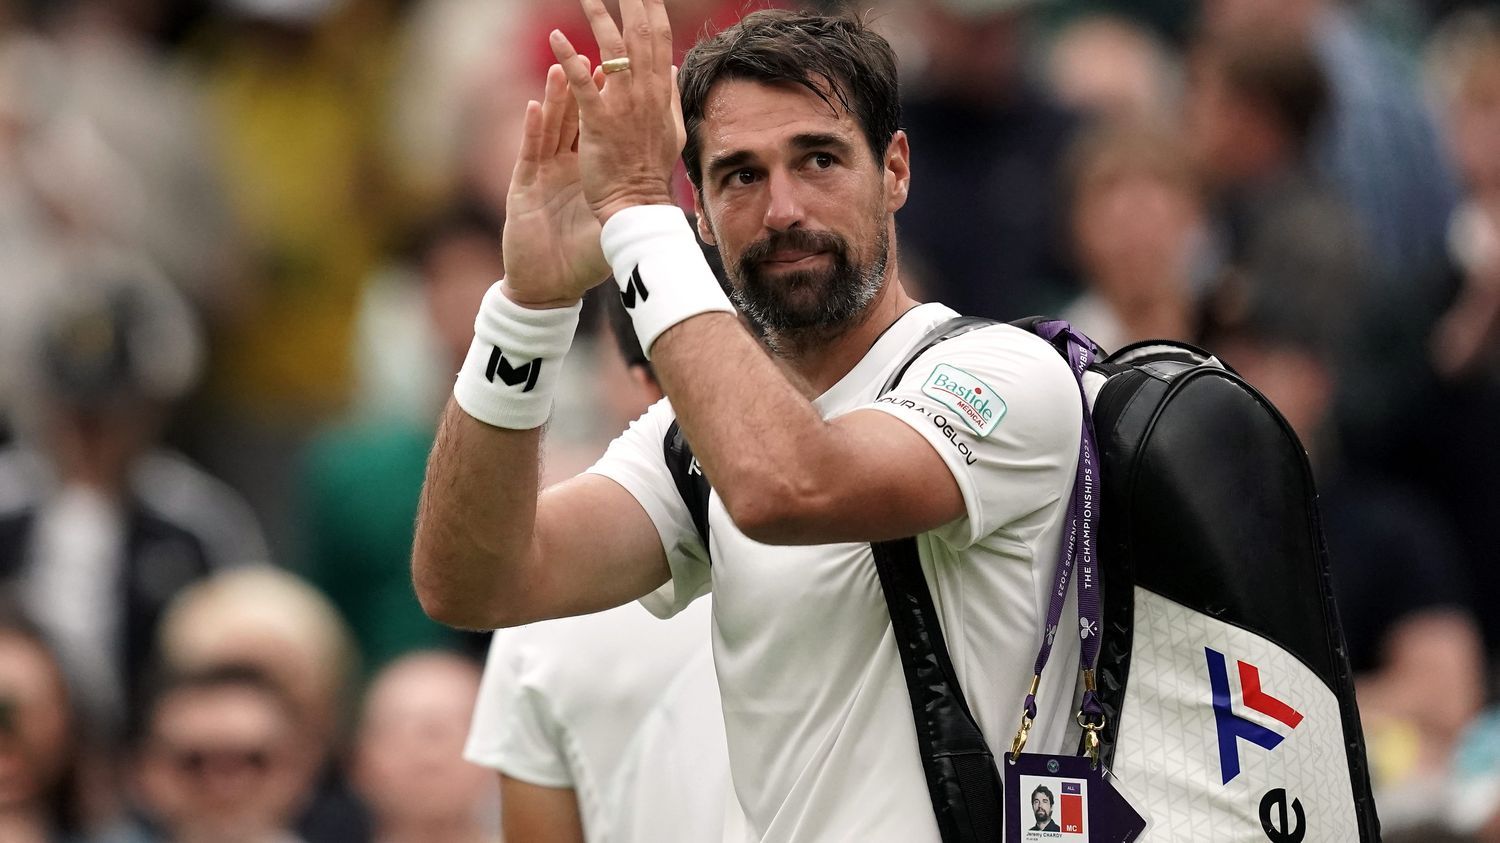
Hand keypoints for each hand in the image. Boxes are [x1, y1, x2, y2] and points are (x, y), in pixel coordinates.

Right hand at [501, 64, 611, 307]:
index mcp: (588, 174)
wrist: (551, 287)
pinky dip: (533, 131)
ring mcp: (543, 176)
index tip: (622, 78)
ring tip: (561, 68)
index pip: (598, 131)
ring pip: (550, 130)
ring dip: (556, 100)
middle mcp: (564, 169)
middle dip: (582, 90)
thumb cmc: (583, 260)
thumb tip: (664, 185)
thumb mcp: (614, 225)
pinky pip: (529, 154)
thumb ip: (632, 201)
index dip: (608, 106)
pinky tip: (535, 107)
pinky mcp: (523, 189)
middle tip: (594, 58)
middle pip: (573, 121)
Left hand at [549, 0, 686, 224]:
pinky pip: (582, 85)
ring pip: (612, 51)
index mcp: (659, 93)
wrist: (638, 205)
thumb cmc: (649, 170)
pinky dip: (569, 60)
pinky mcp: (599, 123)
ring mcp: (623, 107)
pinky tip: (555, 37)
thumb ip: (669, 95)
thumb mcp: (670, 129)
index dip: (651, 8)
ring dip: (598, 17)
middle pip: (639, 34)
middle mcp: (644, 94)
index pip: (658, 39)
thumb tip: (669, 66)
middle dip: (631, 1)